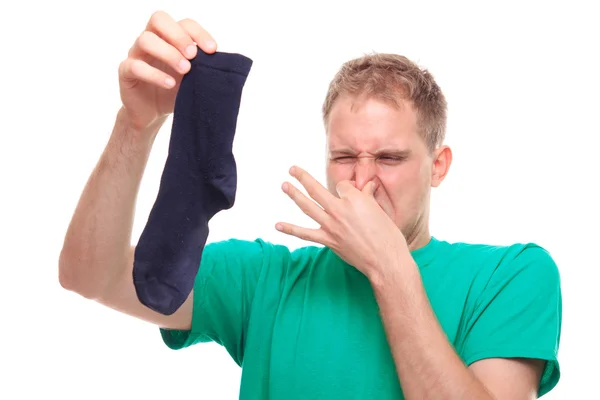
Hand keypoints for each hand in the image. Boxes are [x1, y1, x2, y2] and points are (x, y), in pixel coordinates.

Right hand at [118, 11, 216, 131]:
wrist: (152, 114)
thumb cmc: (175, 91)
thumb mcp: (193, 78)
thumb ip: (204, 67)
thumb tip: (225, 64)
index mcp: (169, 38)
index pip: (183, 23)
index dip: (198, 33)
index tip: (212, 50)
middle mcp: (151, 40)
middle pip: (159, 19)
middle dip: (179, 36)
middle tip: (193, 56)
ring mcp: (136, 54)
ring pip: (146, 40)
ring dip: (169, 53)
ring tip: (185, 70)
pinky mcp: (126, 72)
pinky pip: (135, 66)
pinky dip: (154, 74)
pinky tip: (170, 84)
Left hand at [276, 166, 408, 279]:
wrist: (384, 260)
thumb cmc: (387, 235)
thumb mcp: (379, 210)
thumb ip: (368, 197)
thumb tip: (367, 186)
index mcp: (355, 199)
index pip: (342, 185)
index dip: (345, 187)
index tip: (350, 192)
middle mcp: (339, 209)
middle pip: (316, 189)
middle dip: (303, 177)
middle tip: (292, 169)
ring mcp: (331, 226)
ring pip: (307, 206)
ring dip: (294, 194)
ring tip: (284, 185)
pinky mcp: (328, 241)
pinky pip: (305, 234)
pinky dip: (290, 229)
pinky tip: (278, 225)